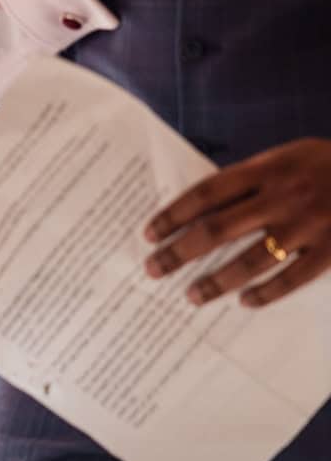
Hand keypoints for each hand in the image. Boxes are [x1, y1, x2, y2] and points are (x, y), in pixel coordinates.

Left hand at [143, 138, 330, 306]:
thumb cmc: (328, 165)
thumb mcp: (288, 158)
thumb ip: (251, 180)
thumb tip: (202, 209)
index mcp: (267, 169)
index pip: (206, 193)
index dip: (173, 214)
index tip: (148, 234)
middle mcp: (283, 196)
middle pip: (218, 229)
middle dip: (180, 252)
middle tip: (153, 269)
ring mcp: (309, 225)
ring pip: (251, 260)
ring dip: (216, 280)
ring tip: (192, 296)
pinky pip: (293, 277)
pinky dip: (266, 292)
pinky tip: (245, 302)